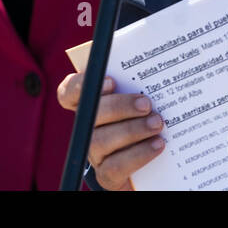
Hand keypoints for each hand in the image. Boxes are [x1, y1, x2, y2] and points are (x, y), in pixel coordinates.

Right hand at [56, 71, 163, 190]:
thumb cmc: (149, 116)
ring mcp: (96, 154)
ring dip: (131, 130)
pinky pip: (115, 167)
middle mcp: (88, 129)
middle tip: (146, 104)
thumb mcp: (146, 94)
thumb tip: (155, 51)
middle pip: (89, 114)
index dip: (81, 84)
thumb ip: (142, 78)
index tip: (111, 80)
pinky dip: (138, 154)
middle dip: (119, 106)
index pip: (69, 92)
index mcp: (92, 104)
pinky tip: (158, 144)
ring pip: (100, 141)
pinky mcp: (108, 176)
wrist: (158, 162)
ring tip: (157, 124)